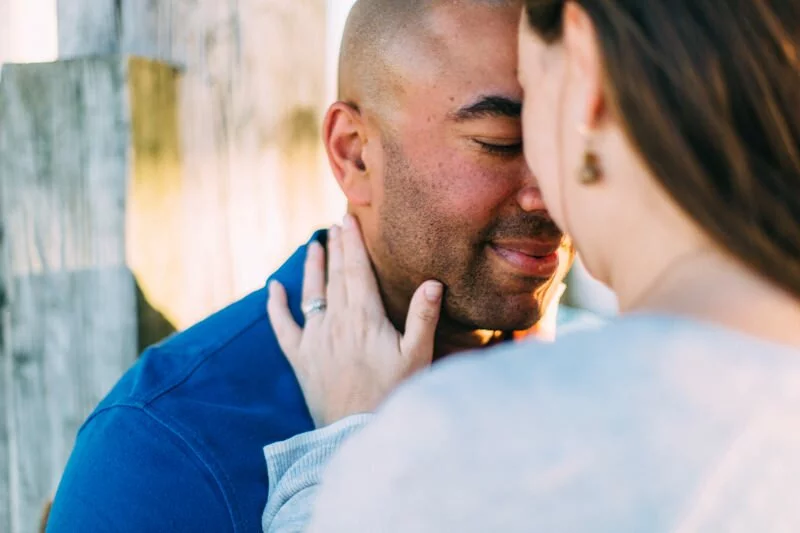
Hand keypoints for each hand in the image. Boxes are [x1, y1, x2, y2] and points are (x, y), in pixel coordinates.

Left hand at [267, 215, 443, 426]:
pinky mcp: (300, 358)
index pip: (356, 270)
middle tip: (336, 223)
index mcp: (363, 317)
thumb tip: (432, 283)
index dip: (353, 243)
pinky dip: (275, 306)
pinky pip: (283, 327)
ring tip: (314, 245)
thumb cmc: (392, 395)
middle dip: (337, 247)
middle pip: (336, 276)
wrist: (356, 432)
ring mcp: (314, 340)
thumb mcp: (416, 357)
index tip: (348, 219)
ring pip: (311, 294)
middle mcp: (335, 322)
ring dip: (312, 267)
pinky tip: (272, 288)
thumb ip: (422, 318)